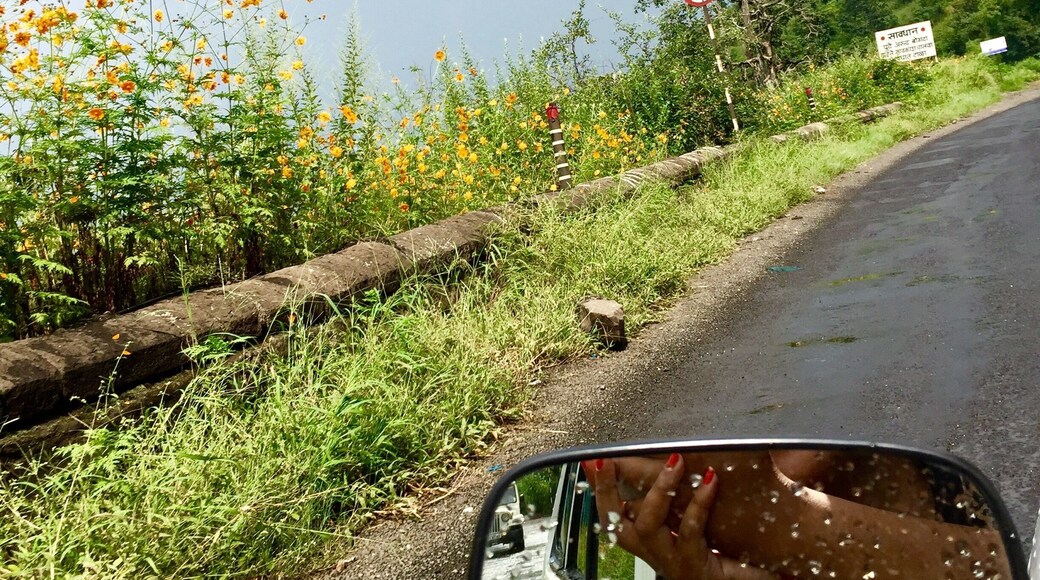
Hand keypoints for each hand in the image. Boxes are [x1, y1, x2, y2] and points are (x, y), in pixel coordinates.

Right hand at [588, 455, 777, 579]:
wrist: (744, 579)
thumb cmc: (725, 556)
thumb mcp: (698, 523)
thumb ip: (685, 497)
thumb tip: (681, 461)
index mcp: (652, 540)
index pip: (615, 513)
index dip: (600, 488)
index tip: (592, 461)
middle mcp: (655, 551)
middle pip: (614, 523)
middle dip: (605, 490)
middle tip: (605, 460)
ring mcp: (671, 560)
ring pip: (647, 525)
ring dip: (659, 488)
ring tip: (675, 461)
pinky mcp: (693, 565)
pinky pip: (689, 530)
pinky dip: (698, 503)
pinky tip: (709, 481)